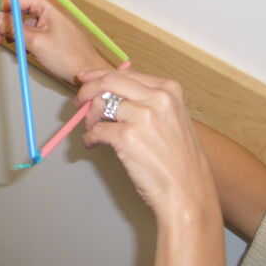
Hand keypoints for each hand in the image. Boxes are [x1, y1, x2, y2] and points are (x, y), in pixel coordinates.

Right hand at [0, 0, 110, 83]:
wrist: (89, 73)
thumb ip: (12, 28)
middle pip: (16, 9)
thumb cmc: (68, 57)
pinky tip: (18, 49)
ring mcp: (48, 22)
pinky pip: (28, 32)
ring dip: (9, 33)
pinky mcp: (48, 34)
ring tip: (1, 44)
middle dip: (1, 23)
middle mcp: (47, 10)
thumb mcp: (35, 42)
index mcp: (47, 5)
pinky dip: (19, 39)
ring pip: (20, 22)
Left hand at [76, 69, 218, 220]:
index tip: (85, 80)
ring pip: (100, 105)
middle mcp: (157, 98)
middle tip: (78, 101)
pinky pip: (96, 130)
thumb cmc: (179, 160)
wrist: (187, 191)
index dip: (99, 76)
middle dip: (87, 89)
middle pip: (108, 82)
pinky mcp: (127, 137)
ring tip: (92, 130)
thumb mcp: (172, 119)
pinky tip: (93, 144)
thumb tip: (110, 92)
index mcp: (169, 90)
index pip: (125, 74)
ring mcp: (142, 117)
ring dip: (89, 118)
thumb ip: (146, 101)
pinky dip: (89, 137)